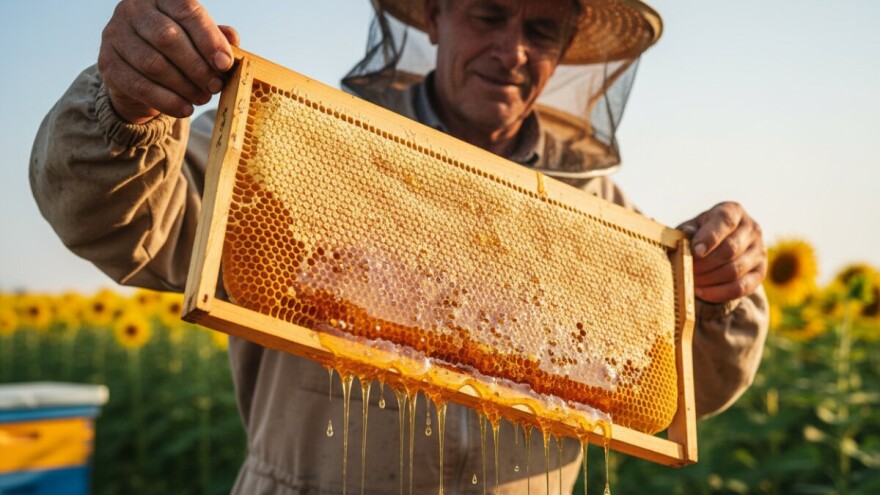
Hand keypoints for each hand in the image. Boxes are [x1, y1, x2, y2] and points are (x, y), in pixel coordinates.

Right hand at [98, 0, 239, 123]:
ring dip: (184, 86)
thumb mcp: (196, 40)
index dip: (209, 39)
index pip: (187, 11)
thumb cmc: (175, 52)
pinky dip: (167, 101)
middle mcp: (132, 9)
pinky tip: (185, 109)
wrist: (138, 76)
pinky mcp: (107, 64)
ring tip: (203, 98)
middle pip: (168, 38)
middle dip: (197, 66)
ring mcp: (115, 35)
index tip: (225, 64)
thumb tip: (232, 38)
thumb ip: (215, 37)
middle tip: (215, 86)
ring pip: (153, 63)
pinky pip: (140, 85)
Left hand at [677, 202, 766, 303]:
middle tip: (686, 270)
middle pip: (730, 250)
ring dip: (709, 279)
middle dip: (705, 263)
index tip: (696, 251)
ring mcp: (759, 251)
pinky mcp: (760, 273)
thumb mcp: (692, 227)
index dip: (710, 237)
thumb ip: (688, 231)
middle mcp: (752, 229)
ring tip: (690, 280)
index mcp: (733, 211)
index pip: (725, 222)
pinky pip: (740, 288)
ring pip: (734, 271)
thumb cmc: (701, 233)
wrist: (719, 247)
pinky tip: (701, 291)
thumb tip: (688, 237)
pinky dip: (718, 293)